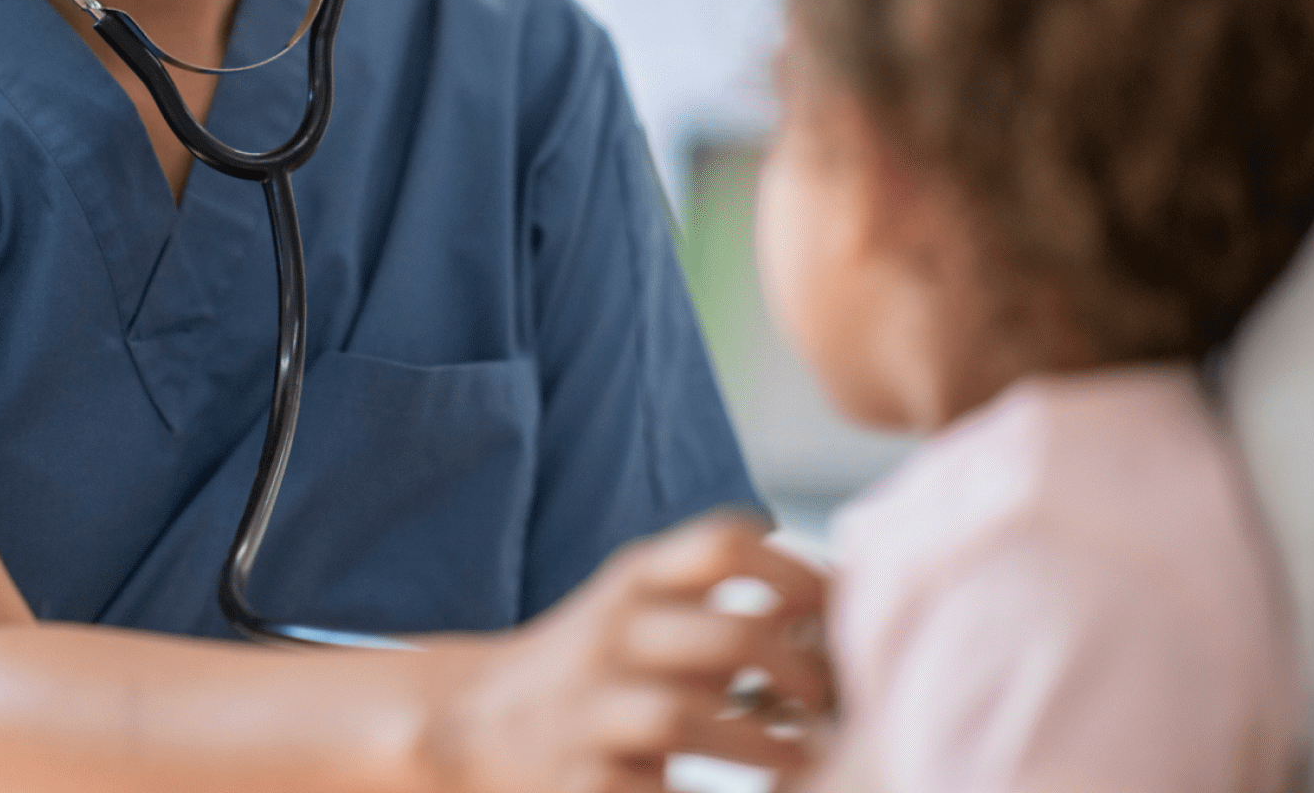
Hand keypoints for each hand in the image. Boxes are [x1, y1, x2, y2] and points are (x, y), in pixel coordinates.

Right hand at [421, 512, 832, 792]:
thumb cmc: (595, 663)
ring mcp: (588, 711)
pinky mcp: (577, 782)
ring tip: (805, 758)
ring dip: (760, 744)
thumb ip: (716, 601)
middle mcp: (611, 636)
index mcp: (635, 581)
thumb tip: (840, 617)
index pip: (724, 544)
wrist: (473, 720)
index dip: (796, 571)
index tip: (836, 612)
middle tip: (829, 701)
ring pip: (679, 718)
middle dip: (796, 670)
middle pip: (722, 637)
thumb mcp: (640, 605)